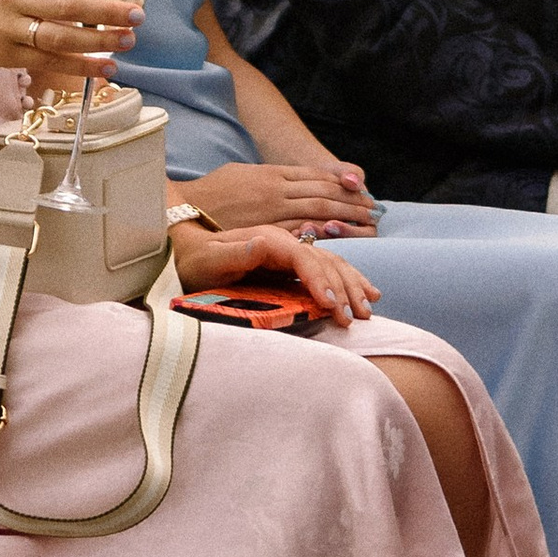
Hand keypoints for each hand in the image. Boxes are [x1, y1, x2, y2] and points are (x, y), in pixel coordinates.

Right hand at [0, 0, 140, 81]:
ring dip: (99, 41)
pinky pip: (49, 62)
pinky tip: (106, 67)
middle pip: (65, 4)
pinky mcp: (5, 56)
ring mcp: (5, 28)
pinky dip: (81, 66)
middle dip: (106, 11)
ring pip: (59, 38)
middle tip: (138, 14)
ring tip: (128, 40)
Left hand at [167, 217, 380, 326]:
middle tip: (358, 317)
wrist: (188, 251)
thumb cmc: (195, 262)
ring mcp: (290, 251)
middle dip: (344, 288)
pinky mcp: (292, 263)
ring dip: (352, 286)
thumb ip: (235, 253)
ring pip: (332, 263)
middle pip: (325, 260)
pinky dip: (348, 281)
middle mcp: (285, 241)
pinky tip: (364, 292)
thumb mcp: (208, 260)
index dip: (320, 280)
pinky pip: (327, 269)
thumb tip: (262, 244)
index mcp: (268, 239)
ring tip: (369, 309)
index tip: (331, 305)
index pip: (304, 258)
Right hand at [177, 160, 377, 236]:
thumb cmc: (214, 193)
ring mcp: (269, 209)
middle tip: (375, 210)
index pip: (316, 175)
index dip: (340, 181)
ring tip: (367, 222)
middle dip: (351, 200)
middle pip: (322, 191)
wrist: (183, 209)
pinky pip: (296, 228)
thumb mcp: (246, 175)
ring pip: (316, 208)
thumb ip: (273, 179)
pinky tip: (337, 233)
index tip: (361, 187)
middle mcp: (275, 188)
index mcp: (272, 174)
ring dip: (344, 214)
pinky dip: (319, 229)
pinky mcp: (261, 228)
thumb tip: (296, 184)